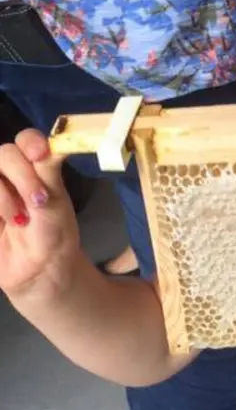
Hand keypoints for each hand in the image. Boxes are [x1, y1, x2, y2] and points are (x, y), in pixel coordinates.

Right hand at [0, 129, 79, 298]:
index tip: (40, 155)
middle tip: (38, 201)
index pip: (27, 140)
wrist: (37, 270)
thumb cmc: (52, 234)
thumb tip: (56, 143)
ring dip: (3, 197)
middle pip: (4, 153)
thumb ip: (47, 173)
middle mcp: (10, 173)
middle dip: (22, 176)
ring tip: (17, 220)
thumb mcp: (55, 204)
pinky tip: (2, 224)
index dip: (31, 142)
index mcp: (36, 167)